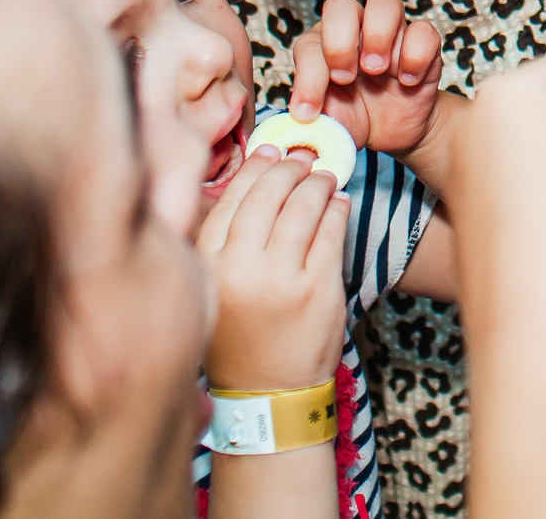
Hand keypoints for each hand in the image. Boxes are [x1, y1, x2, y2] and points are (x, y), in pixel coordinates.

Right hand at [200, 151, 350, 392]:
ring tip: (324, 177)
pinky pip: (332, 232)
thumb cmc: (239, 336)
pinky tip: (338, 202)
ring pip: (303, 207)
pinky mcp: (318, 288)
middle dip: (288, 168)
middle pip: (268, 195)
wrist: (267, 394)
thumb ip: (224, 241)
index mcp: (207, 266)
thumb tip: (253, 178)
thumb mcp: (213, 288)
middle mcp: (240, 269)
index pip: (230, 199)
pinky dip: (337, 209)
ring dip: (317, 183)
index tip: (269, 151)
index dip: (253, 168)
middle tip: (301, 159)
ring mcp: (281, 278)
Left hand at [289, 0, 445, 155]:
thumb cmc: (354, 118)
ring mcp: (391, 33)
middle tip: (345, 79)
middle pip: (340, 5)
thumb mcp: (329, 124)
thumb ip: (312, 122)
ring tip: (377, 70)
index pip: (309, 44)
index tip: (309, 112)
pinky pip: (424, 31)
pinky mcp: (424, 44)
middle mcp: (355, 30)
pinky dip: (415, 55)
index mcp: (323, 45)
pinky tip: (407, 81)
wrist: (393, 132)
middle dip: (339, 44)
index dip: (307, 77)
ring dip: (377, 35)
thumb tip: (298, 130)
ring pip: (384, 0)